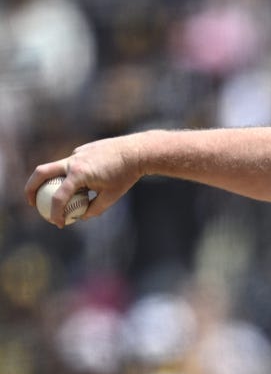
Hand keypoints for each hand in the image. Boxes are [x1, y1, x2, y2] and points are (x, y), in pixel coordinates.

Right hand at [25, 135, 143, 227]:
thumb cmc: (125, 175)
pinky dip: (69, 176)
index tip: (58, 223)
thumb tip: (81, 217)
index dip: (56, 213)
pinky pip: (70, 165)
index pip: (59, 197)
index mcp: (79, 174)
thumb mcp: (111, 196)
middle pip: (41, 173)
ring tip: (58, 196)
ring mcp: (75, 153)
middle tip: (32, 203)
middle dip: (31, 189)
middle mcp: (72, 161)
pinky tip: (86, 182)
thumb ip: (95, 208)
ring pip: (55, 168)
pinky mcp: (80, 150)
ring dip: (51, 182)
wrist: (136, 151)